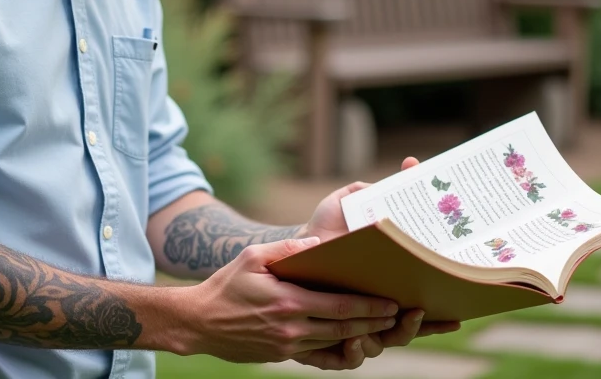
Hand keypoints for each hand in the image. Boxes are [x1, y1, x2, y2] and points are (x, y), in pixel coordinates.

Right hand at [178, 236, 399, 368]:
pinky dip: (339, 349)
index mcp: (288, 303)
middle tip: (401, 317)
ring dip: (363, 337)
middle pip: (345, 329)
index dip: (369, 307)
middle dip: (376, 324)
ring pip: (335, 344)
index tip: (392, 302)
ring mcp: (288, 346)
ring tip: (384, 327)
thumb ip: (286, 251)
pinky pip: (318, 355)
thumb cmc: (226, 285)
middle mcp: (292, 328)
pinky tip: (353, 342)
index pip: (340, 308)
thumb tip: (317, 244)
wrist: (199, 323)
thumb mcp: (252, 258)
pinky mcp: (282, 355)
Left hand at [296, 156, 461, 364]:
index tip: (461, 309)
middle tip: (423, 307)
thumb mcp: (351, 201)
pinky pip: (346, 357)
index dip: (442, 313)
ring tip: (399, 318)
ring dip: (395, 334)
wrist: (291, 250)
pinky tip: (355, 338)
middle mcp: (379, 311)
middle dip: (423, 324)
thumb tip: (408, 167)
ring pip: (383, 343)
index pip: (424, 305)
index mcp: (391, 285)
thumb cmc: (327, 227)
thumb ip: (381, 187)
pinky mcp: (331, 338)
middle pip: (410, 328)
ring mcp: (357, 326)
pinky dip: (355, 352)